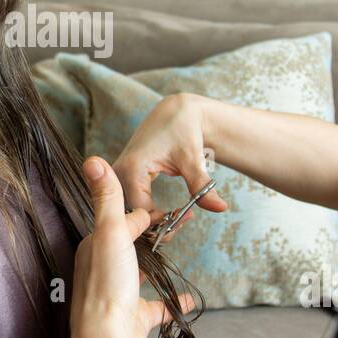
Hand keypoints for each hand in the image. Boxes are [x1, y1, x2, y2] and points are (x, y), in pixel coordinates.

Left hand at [71, 156, 195, 337]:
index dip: (148, 214)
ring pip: (141, 276)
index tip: (173, 209)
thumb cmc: (107, 286)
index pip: (123, 222)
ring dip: (158, 268)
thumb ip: (107, 198)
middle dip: (156, 237)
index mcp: (95, 247)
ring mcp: (118, 296)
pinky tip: (187, 300)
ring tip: (178, 259)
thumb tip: (92, 159)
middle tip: (184, 227)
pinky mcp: (133, 319)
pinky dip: (171, 303)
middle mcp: (103, 270)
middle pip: (132, 247)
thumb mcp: (109, 234)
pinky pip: (155, 307)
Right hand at [112, 94, 227, 215]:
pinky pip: (129, 201)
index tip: (185, 217)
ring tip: (175, 215)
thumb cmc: (183, 131)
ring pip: (129, 210)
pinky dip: (146, 210)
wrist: (175, 113)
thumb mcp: (192, 161)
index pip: (141, 212)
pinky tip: (164, 210)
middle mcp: (118, 173)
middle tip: (181, 220)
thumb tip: (220, 208)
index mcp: (132, 169)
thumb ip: (202, 187)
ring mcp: (117, 174)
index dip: (163, 222)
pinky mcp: (121, 175)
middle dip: (156, 224)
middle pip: (132, 213)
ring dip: (150, 219)